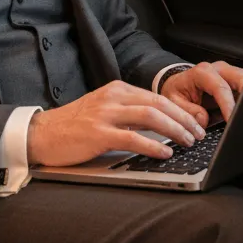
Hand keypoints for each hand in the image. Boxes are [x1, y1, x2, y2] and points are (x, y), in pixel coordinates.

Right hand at [26, 80, 207, 166]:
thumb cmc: (74, 126)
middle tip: (200, 133)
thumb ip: (128, 113)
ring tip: (188, 141)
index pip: (157, 97)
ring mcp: (105, 114)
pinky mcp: (98, 134)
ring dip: (175, 130)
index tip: (196, 123)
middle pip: (159, 104)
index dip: (181, 110)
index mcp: (117, 90)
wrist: (42, 134)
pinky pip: (132, 138)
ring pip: (150, 117)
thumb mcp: (104, 111)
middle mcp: (113, 98)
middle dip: (184, 119)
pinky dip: (153, 145)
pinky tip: (165, 152)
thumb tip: (161, 125)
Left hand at [161, 61, 242, 126]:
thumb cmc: (178, 92)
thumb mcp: (174, 102)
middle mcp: (220, 69)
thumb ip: (187, 111)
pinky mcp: (238, 81)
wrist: (179, 85)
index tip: (231, 119)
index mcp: (203, 72)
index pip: (221, 87)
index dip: (228, 105)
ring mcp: (231, 73)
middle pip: (242, 78)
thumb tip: (203, 118)